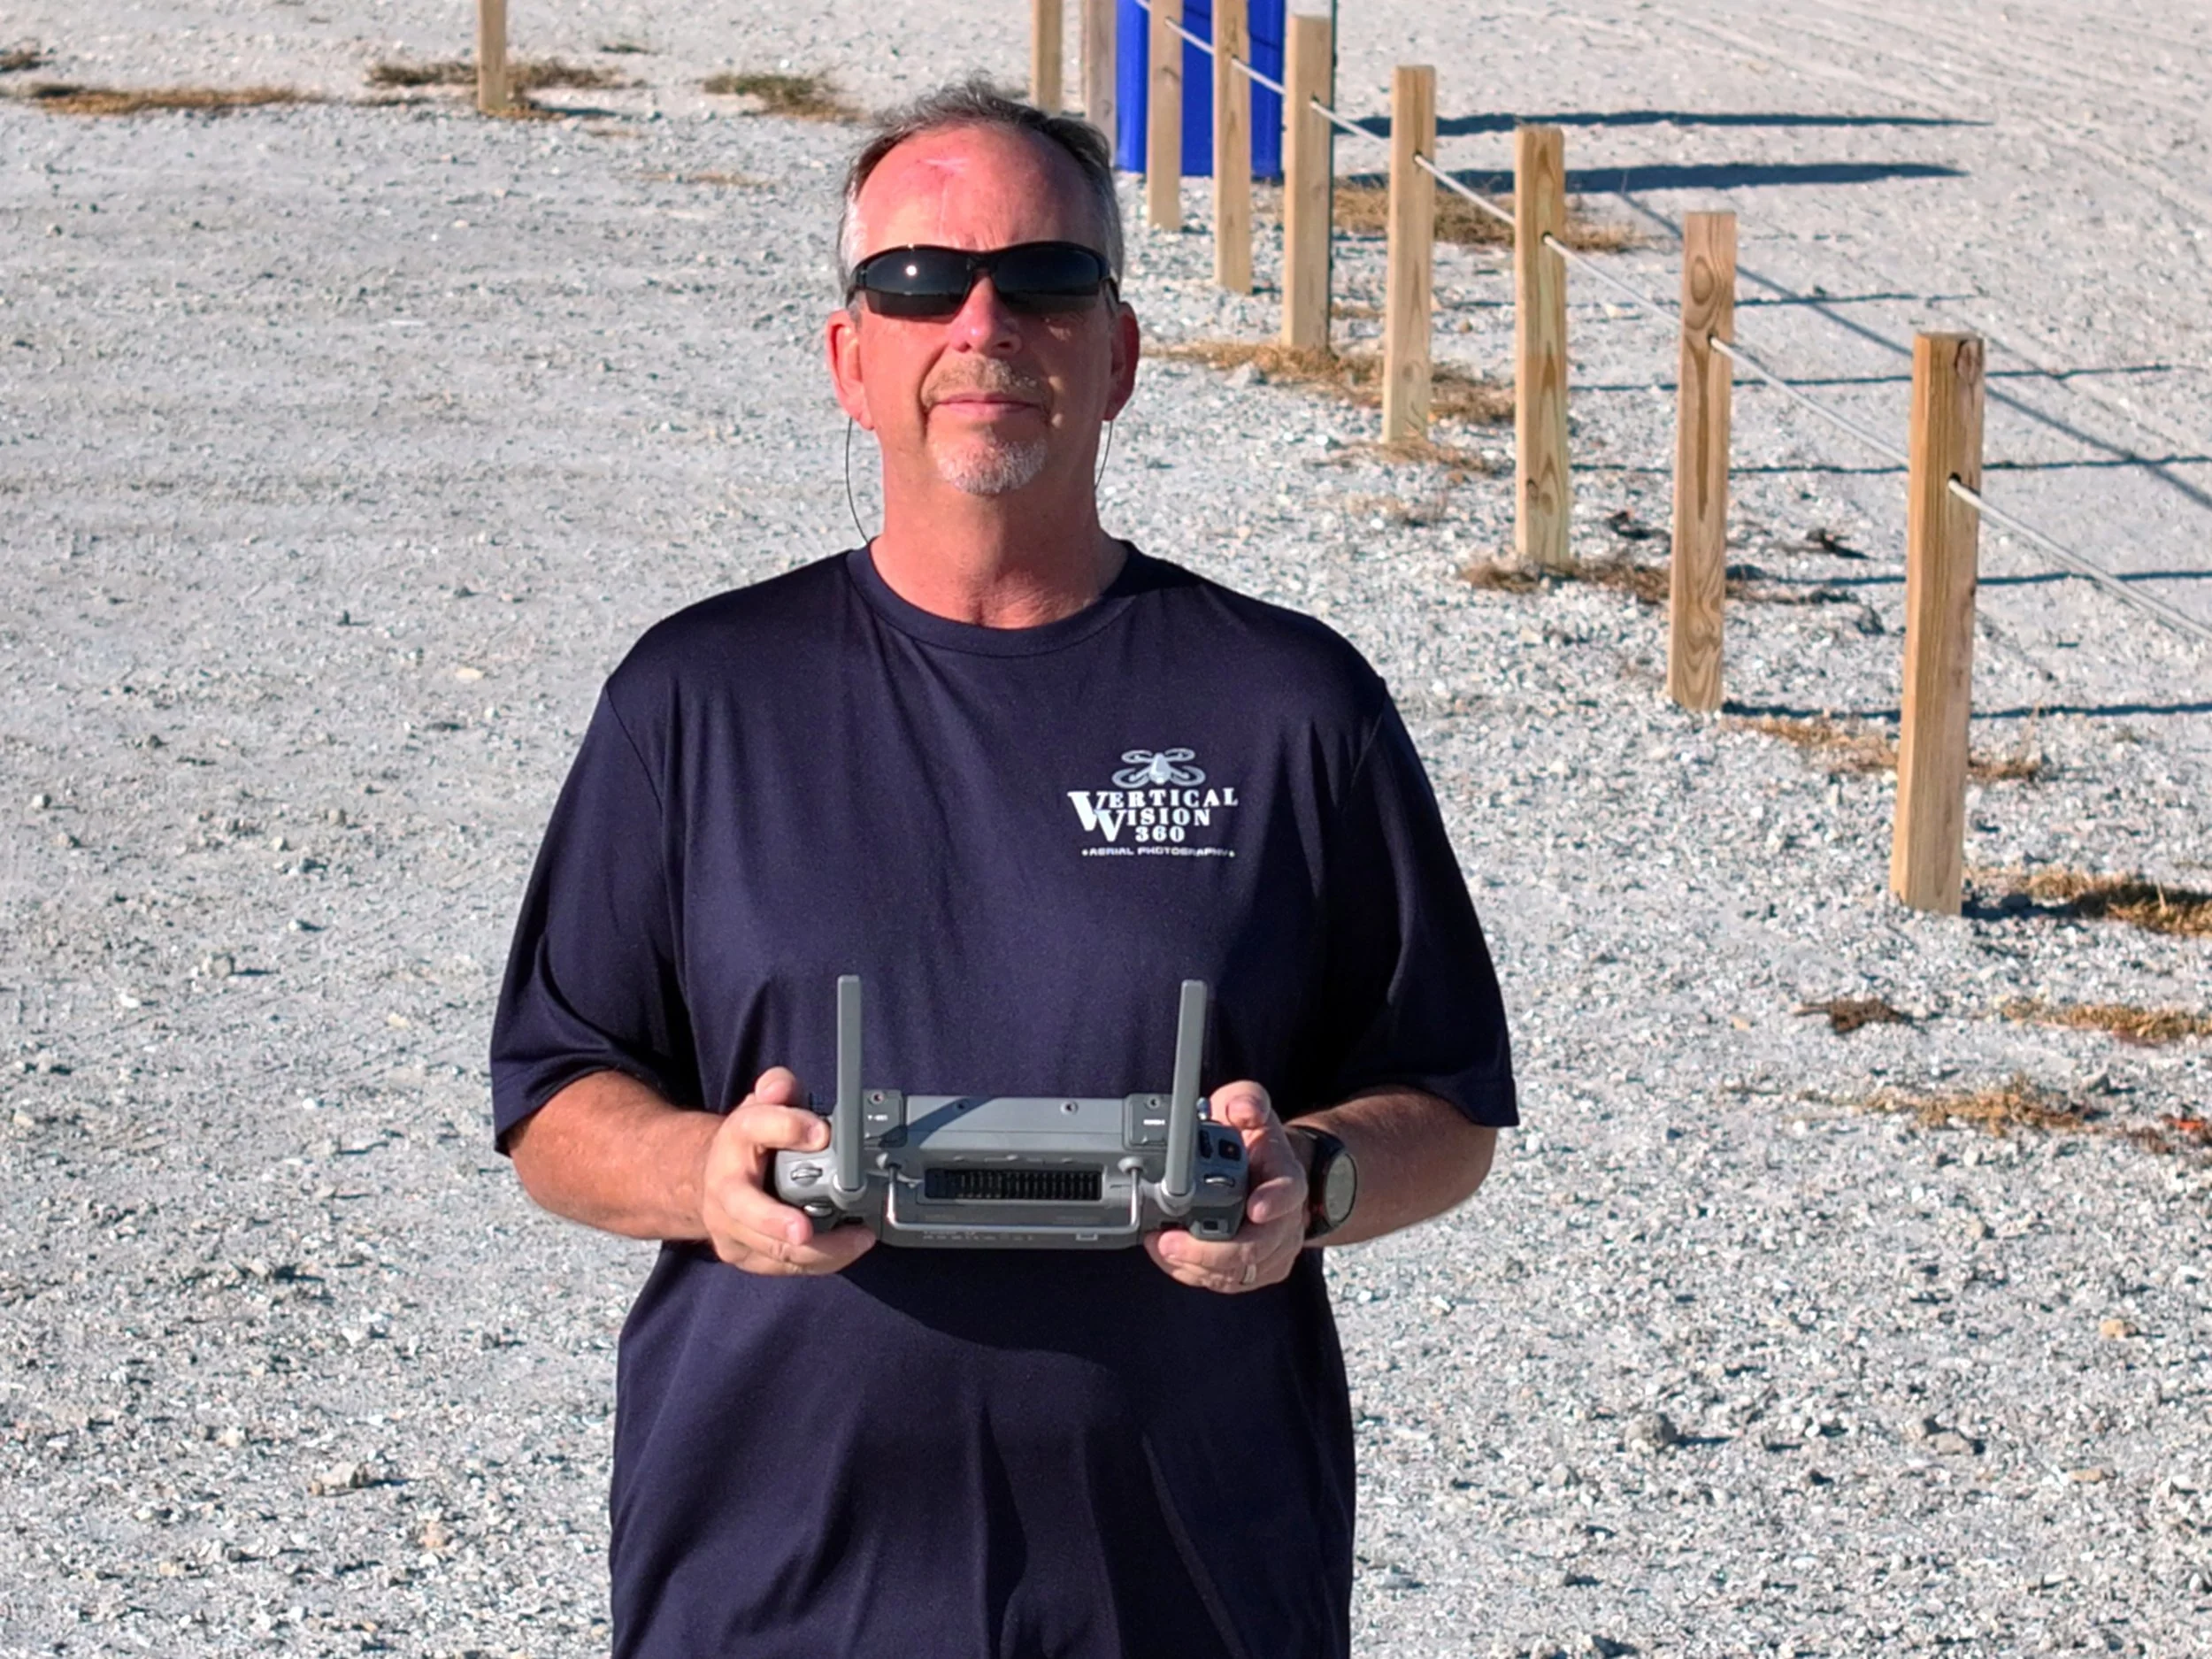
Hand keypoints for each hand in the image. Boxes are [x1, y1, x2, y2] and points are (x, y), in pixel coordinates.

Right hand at [698, 1067, 876, 1276]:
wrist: (708, 1180)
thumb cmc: (749, 1143)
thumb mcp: (763, 1105)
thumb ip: (777, 1089)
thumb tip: (781, 1087)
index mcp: (734, 1140)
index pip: (754, 1127)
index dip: (787, 1127)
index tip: (822, 1132)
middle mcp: (725, 1188)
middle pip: (746, 1208)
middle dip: (776, 1221)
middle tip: (805, 1230)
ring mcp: (731, 1227)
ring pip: (770, 1249)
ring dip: (817, 1249)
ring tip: (858, 1238)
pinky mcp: (744, 1255)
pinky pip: (784, 1266)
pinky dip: (820, 1261)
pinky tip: (849, 1248)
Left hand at [1145, 1081, 1306, 1294]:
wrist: (1270, 1171)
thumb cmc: (1256, 1142)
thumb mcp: (1251, 1108)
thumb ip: (1246, 1100)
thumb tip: (1244, 1109)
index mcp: (1287, 1179)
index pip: (1289, 1193)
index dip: (1274, 1202)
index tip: (1255, 1208)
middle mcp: (1284, 1221)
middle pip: (1257, 1248)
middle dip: (1211, 1251)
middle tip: (1170, 1240)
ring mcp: (1273, 1250)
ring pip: (1239, 1273)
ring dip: (1196, 1266)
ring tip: (1161, 1246)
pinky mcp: (1255, 1270)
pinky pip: (1228, 1283)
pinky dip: (1195, 1274)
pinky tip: (1171, 1258)